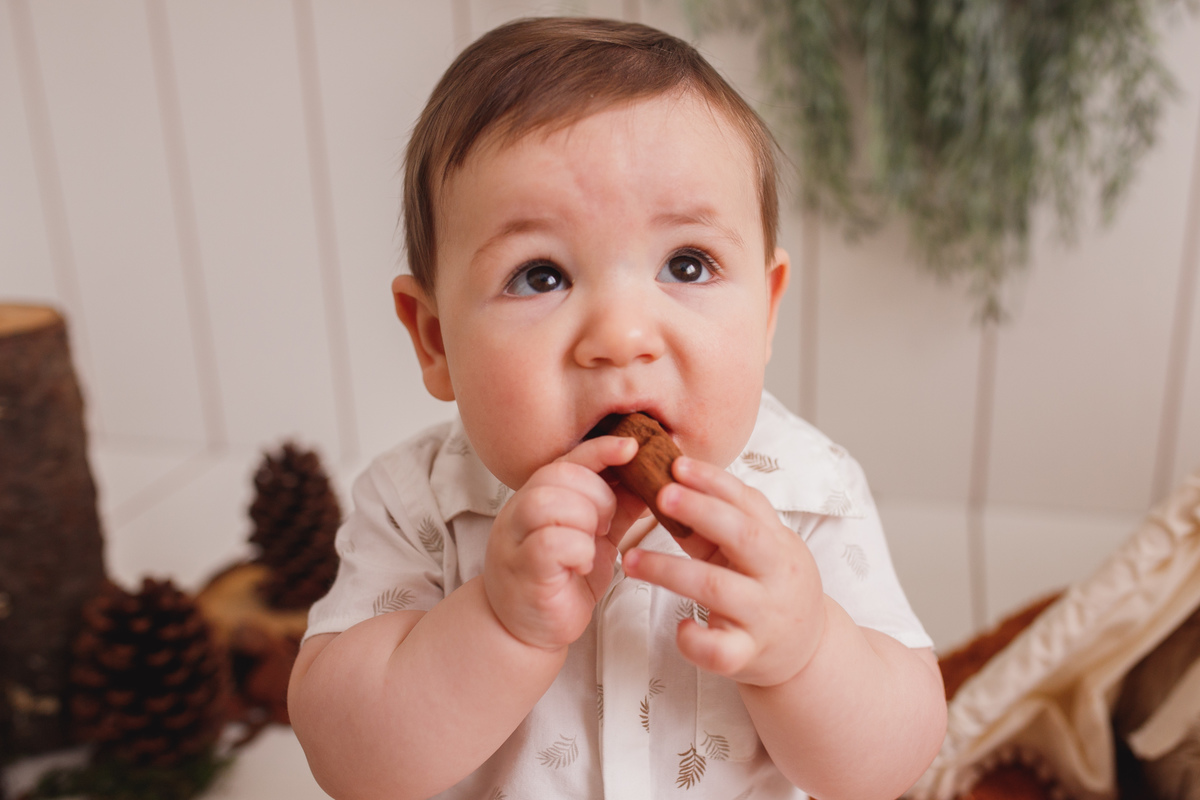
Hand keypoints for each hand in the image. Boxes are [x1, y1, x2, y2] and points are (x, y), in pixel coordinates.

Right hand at [484, 435, 643, 650]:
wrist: (526, 629)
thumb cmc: (560, 580)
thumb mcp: (594, 537)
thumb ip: (615, 508)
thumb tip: (650, 481)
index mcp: (538, 497)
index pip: (568, 460)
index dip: (601, 450)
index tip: (632, 447)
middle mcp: (520, 512)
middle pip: (558, 475)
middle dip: (597, 495)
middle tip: (607, 524)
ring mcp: (517, 539)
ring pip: (548, 502)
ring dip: (584, 519)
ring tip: (593, 541)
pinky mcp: (523, 570)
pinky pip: (550, 542)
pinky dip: (577, 549)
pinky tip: (582, 564)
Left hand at [623, 456, 825, 686]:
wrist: (808, 650)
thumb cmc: (769, 586)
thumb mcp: (758, 550)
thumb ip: (721, 523)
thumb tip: (670, 482)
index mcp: (777, 542)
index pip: (748, 503)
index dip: (714, 481)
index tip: (677, 464)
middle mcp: (775, 575)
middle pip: (741, 535)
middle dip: (699, 511)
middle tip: (659, 495)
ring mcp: (763, 616)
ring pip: (716, 588)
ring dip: (668, 570)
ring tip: (630, 560)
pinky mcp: (748, 655)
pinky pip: (719, 651)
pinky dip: (694, 639)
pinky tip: (680, 626)